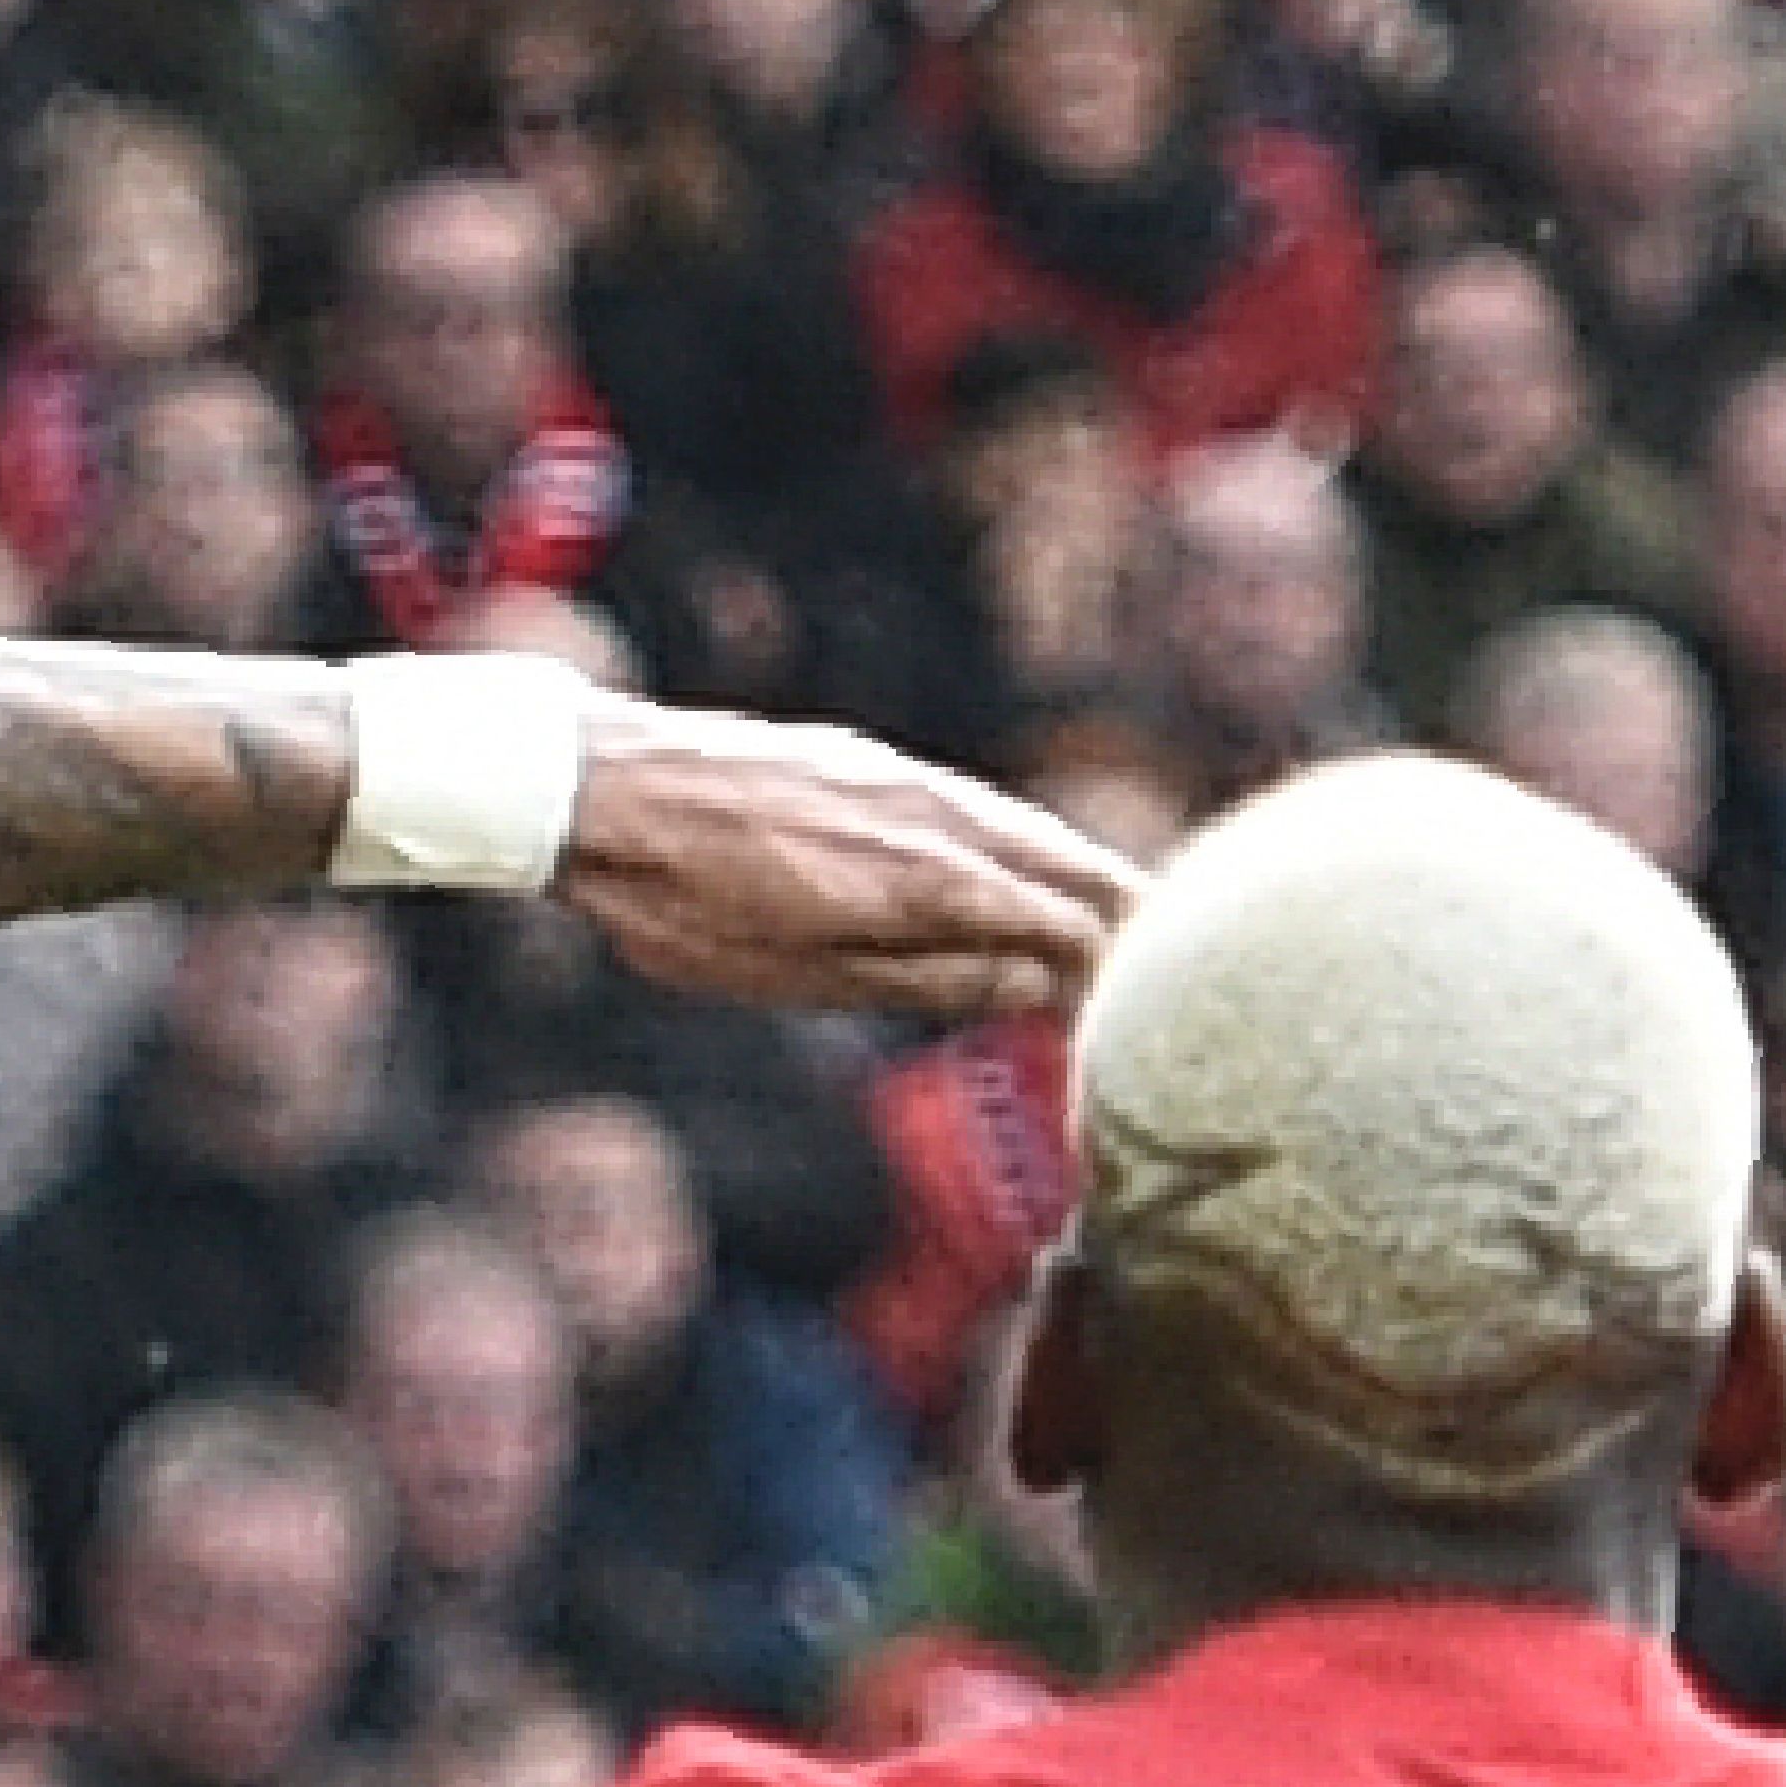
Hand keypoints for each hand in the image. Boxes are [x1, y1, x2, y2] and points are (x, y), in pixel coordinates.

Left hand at [560, 702, 1141, 1020]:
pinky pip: (981, 808)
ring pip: (1033, 832)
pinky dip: (1024, 849)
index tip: (1155, 1027)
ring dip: (1086, 882)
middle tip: (1185, 976)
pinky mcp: (870, 759)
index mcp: (934, 881)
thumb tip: (1039, 985)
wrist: (600, 787)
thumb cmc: (682, 900)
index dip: (1125, 981)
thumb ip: (926, 978)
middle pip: (1079, 869)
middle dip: (1138, 924)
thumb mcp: (799, 972)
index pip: (1077, 929)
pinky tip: (1022, 873)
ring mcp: (908, 777)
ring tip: (1129, 932)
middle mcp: (941, 815)